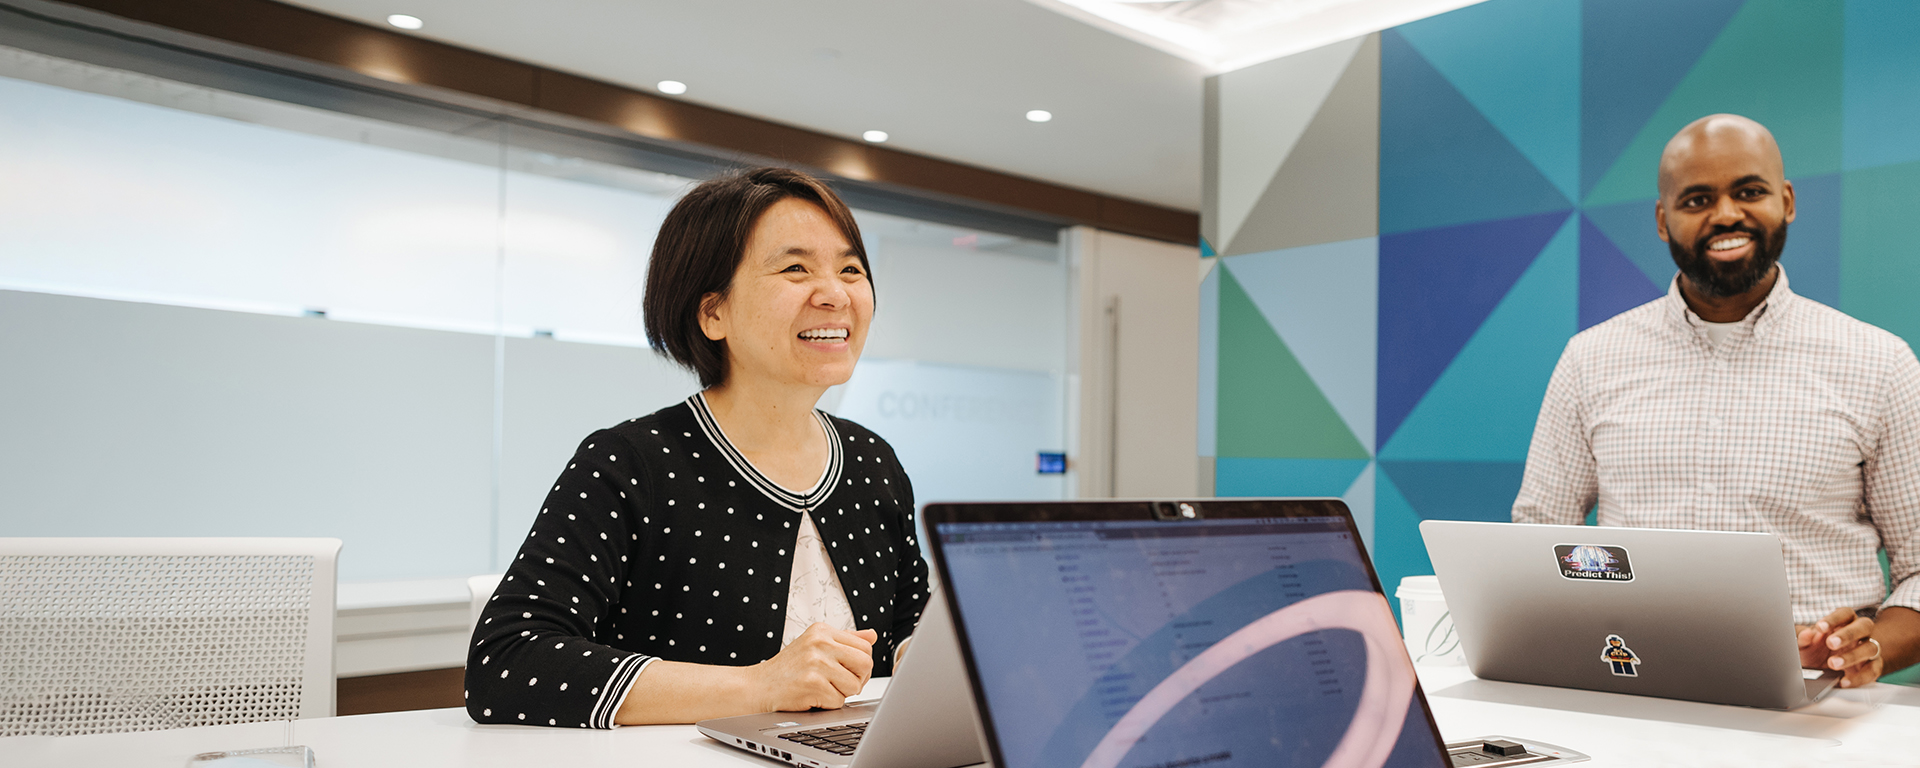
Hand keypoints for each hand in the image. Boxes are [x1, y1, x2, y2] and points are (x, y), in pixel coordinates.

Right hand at [751, 624, 876, 710]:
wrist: (756, 687)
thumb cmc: (787, 669)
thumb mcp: (814, 646)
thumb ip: (845, 640)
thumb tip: (872, 635)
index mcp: (822, 631)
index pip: (865, 647)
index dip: (860, 666)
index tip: (847, 672)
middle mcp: (819, 642)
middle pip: (865, 664)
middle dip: (856, 680)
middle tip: (838, 684)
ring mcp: (815, 662)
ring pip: (854, 685)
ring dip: (841, 694)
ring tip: (821, 689)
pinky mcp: (812, 683)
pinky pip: (839, 701)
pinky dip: (827, 705)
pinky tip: (811, 697)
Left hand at [1797, 607, 1881, 688]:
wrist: (1827, 670)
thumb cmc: (1816, 650)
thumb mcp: (1805, 644)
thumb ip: (1803, 638)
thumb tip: (1806, 634)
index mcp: (1845, 621)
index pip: (1845, 613)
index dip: (1834, 619)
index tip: (1820, 627)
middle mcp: (1861, 633)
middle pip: (1863, 626)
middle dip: (1848, 634)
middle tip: (1831, 643)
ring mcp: (1869, 649)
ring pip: (1870, 648)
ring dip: (1852, 656)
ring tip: (1833, 663)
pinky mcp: (1873, 667)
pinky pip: (1872, 671)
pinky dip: (1859, 677)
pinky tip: (1843, 681)